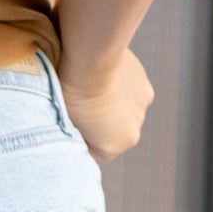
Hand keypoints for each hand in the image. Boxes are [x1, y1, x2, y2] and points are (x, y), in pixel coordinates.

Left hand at [58, 48, 154, 163]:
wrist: (92, 60)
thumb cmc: (73, 94)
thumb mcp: (66, 123)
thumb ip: (76, 135)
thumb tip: (76, 134)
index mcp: (114, 147)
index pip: (94, 151)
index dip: (81, 138)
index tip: (71, 124)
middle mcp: (133, 134)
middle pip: (111, 134)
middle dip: (99, 124)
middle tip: (83, 105)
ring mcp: (142, 112)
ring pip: (122, 115)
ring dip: (113, 107)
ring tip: (97, 90)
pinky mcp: (146, 90)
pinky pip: (131, 97)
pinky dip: (122, 91)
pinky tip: (110, 80)